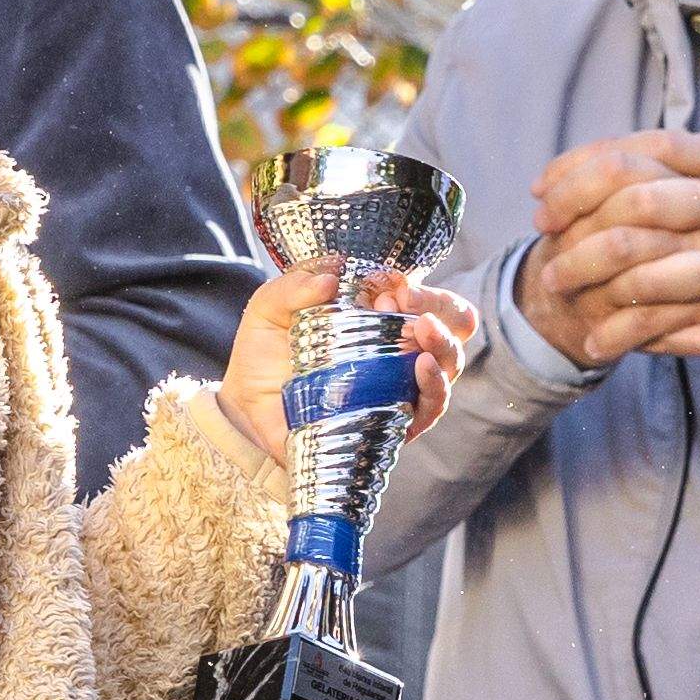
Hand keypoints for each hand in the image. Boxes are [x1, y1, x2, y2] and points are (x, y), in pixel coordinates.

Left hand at [222, 261, 483, 465]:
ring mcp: (400, 387)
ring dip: (443, 344)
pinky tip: (422, 368)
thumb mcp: (268, 310)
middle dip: (442, 308)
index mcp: (379, 316)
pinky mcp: (394, 422)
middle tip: (407, 304)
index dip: (423, 290)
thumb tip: (331, 277)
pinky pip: (431, 407)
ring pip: (449, 363)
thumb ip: (292, 287)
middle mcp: (399, 349)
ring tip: (422, 331)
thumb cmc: (264, 357)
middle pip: (452, 326)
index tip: (394, 288)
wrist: (246, 411)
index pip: (426, 298)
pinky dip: (435, 386)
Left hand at [515, 129, 699, 367]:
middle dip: (571, 226)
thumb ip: (677, 178)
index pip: (626, 154)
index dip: (574, 170)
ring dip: (584, 278)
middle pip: (621, 202)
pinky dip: (619, 332)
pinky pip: (656, 316)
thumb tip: (610, 168)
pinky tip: (597, 344)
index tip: (542, 193)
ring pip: (631, 258)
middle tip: (544, 249)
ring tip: (558, 295)